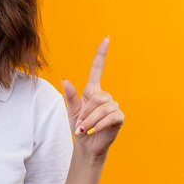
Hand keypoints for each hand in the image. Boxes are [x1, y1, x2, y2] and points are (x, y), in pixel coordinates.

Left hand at [61, 36, 124, 158]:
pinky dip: (99, 124)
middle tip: (79, 125)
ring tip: (84, 129)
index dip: (101, 54)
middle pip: (96, 97)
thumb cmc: (79, 127)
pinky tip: (93, 131)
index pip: (98, 69)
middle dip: (86, 112)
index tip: (107, 38)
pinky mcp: (119, 117)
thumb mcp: (71, 111)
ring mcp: (114, 106)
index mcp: (92, 91)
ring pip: (102, 108)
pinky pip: (110, 116)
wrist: (86, 145)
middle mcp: (105, 96)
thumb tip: (65, 80)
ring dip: (90, 120)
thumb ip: (70, 96)